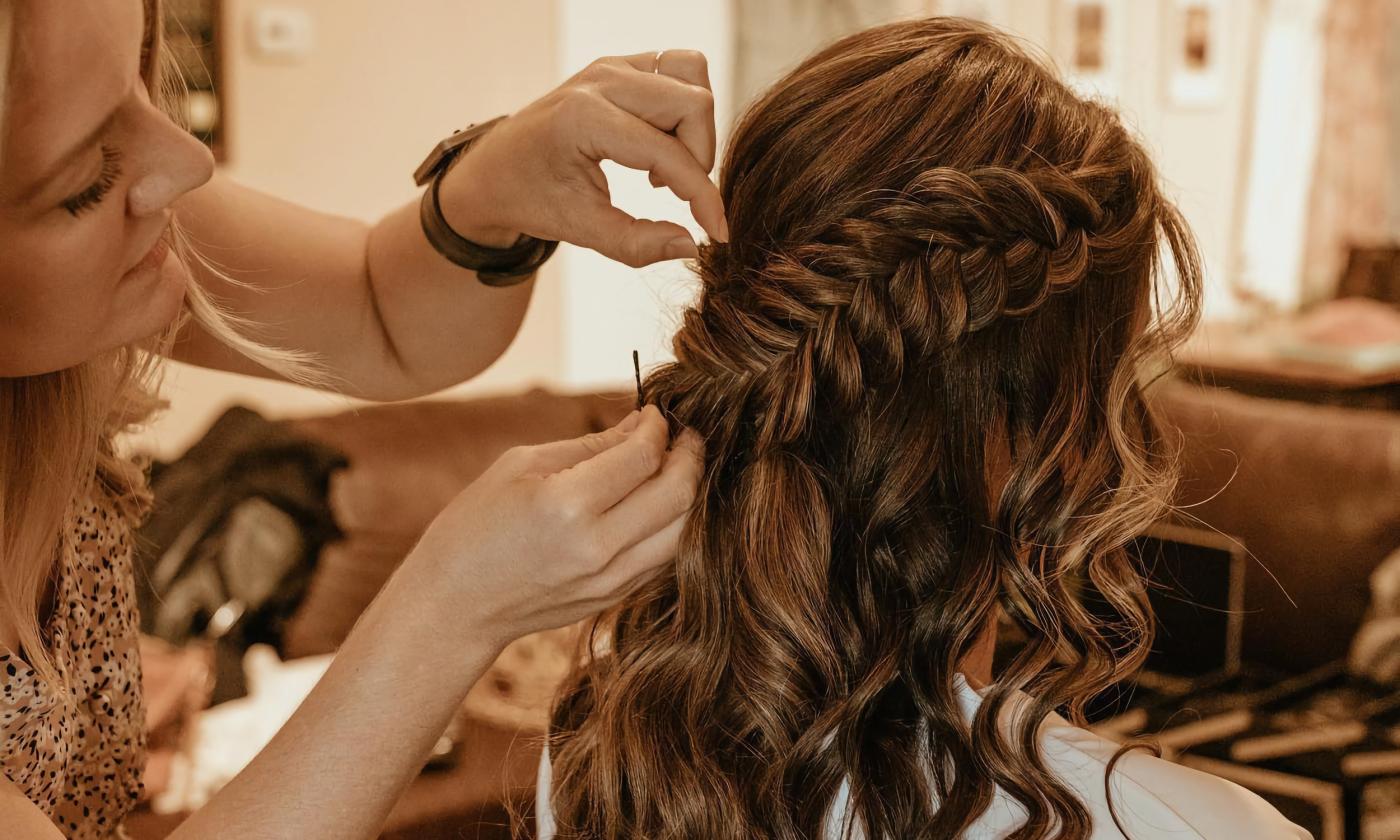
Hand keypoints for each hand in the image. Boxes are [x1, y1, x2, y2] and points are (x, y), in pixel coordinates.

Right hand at [408, 405, 700, 651]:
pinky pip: (666, 556)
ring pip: (684, 531)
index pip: (643, 456)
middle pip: (678, 495)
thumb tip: (641, 424)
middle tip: (683, 435)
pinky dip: (674, 524)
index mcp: (567, 506)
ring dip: (691, 492)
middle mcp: (597, 547)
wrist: (455, 603)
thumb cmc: (476, 524)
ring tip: (677, 466)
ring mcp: (610, 580)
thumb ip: (590, 445)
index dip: (659, 427)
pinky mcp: (615, 597)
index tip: (656, 413)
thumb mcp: (521, 465)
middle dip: (690, 455)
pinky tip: (659, 503)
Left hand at [437, 50, 728, 266]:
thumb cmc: (530, 199)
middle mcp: (601, 80)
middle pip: (693, 102)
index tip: (717, 232)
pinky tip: (655, 147)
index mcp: (583, 118)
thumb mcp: (580, 230)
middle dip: (700, 156)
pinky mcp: (620, 65)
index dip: (702, 196)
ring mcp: (612, 66)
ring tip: (663, 166)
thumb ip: (638, 244)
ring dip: (693, 126)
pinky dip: (682, 109)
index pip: (669, 152)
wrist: (493, 171)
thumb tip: (692, 245)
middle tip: (671, 193)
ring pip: (691, 75)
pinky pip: (677, 69)